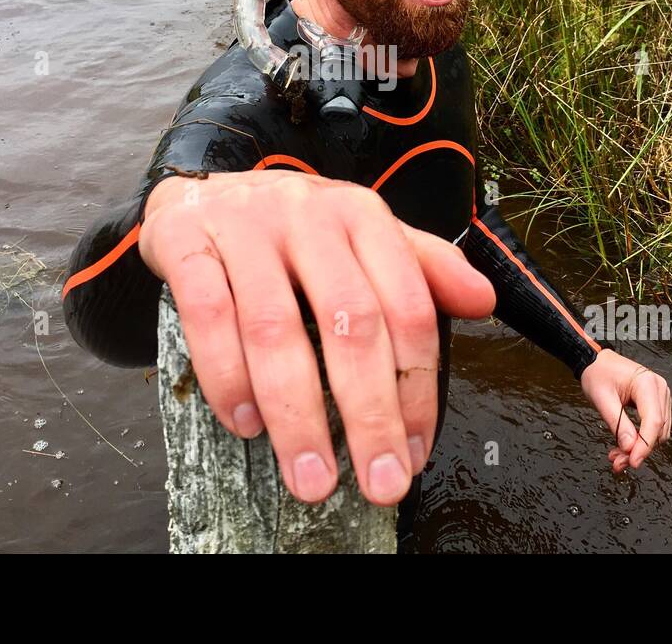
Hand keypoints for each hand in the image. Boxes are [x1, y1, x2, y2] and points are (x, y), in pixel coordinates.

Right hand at [138, 170, 495, 506]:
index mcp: (362, 216)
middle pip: (349, 322)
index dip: (416, 387)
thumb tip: (484, 302)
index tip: (414, 450)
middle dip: (369, 413)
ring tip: (311, 476)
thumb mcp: (362, 235)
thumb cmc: (291, 229)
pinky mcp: (187, 243)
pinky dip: (226, 376)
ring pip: (274, 327)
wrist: (201, 190)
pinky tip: (245, 422)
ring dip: (296, 414)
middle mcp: (309, 216)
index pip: (405, 306)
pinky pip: (207, 316)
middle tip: (379, 480)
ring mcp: (245, 227)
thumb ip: (422, 267)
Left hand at [579, 349, 671, 472]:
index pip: (653, 421)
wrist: (596, 362)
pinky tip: (625, 446)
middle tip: (617, 462)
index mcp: (647, 383)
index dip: (644, 445)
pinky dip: (640, 440)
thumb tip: (629, 447)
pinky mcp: (657, 403)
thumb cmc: (597, 374)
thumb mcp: (601, 398)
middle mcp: (659, 389)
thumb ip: (617, 423)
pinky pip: (654, 428)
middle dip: (638, 449)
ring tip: (617, 456)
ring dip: (639, 448)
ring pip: (658, 433)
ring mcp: (661, 396)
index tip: (632, 461)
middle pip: (657, 430)